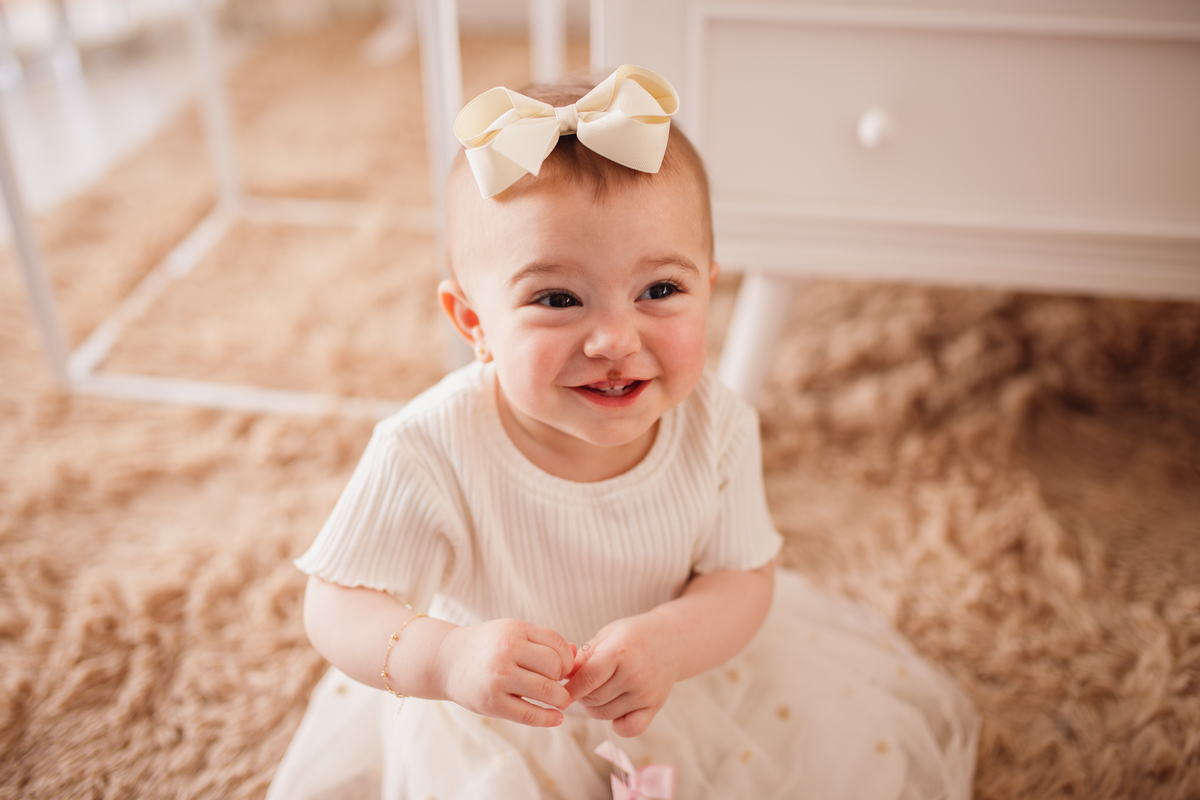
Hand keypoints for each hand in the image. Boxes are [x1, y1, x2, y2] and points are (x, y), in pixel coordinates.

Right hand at [435, 619, 574, 726]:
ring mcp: (498, 677)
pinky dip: (548, 718)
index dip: (567, 659)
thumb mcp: (511, 634)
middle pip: (554, 666)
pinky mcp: (492, 702)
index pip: (557, 643)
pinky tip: (556, 718)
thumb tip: (578, 653)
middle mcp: (506, 650)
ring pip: (547, 690)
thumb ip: (542, 642)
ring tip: (560, 702)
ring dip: (560, 699)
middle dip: (563, 679)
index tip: (564, 668)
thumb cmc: (486, 647)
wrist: (446, 660)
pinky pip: (529, 714)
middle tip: (560, 686)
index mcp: (514, 630)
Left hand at [564, 615, 678, 737]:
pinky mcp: (654, 707)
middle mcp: (635, 674)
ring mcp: (646, 693)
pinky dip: (616, 724)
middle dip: (582, 695)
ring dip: (595, 707)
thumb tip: (563, 676)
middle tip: (585, 685)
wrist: (671, 641)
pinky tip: (616, 708)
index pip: (588, 677)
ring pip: (605, 715)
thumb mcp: (607, 635)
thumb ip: (584, 656)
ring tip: (600, 691)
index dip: (570, 687)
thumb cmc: (632, 637)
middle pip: (593, 699)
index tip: (561, 690)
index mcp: (620, 652)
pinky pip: (628, 729)